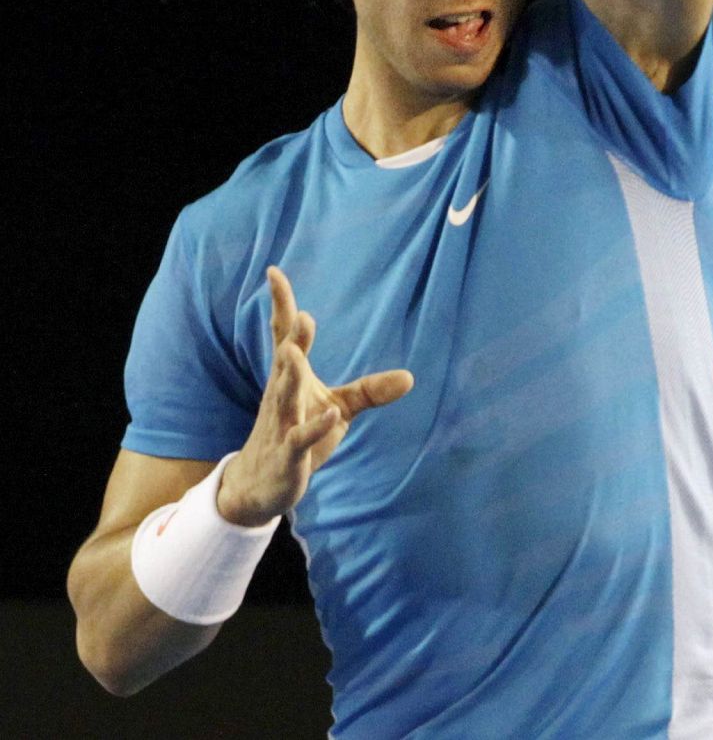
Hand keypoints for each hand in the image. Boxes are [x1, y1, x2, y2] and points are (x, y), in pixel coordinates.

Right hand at [216, 266, 412, 526]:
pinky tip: (330, 414)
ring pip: (284, 396)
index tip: (274, 271)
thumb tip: (410, 377)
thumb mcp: (338, 409)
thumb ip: (370, 391)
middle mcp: (281, 395)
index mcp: (290, 378)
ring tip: (296, 351)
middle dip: (292, 339)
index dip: (281, 305)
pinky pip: (301, 438)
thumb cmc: (298, 434)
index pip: (283, 336)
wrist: (260, 484)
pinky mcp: (289, 453)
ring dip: (291, 375)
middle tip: (300, 314)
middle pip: (285, 362)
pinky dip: (316, 426)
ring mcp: (282, 425)